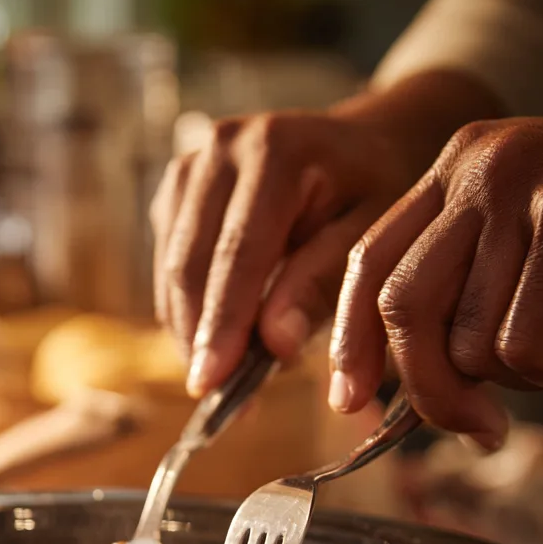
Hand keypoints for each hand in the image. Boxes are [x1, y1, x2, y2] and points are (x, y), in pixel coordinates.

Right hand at [150, 72, 503, 397]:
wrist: (362, 146)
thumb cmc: (374, 193)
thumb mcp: (371, 234)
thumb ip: (323, 284)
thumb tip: (273, 344)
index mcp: (275, 150)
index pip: (237, 254)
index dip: (223, 323)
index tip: (212, 382)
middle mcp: (220, 148)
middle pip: (189, 263)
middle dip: (198, 337)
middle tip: (215, 397)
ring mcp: (190, 167)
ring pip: (170, 270)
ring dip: (189, 330)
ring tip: (223, 377)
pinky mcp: (175, 193)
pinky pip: (168, 266)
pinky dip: (188, 311)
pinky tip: (218, 339)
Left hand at [332, 117, 542, 448]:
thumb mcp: (522, 246)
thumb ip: (462, 296)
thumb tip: (406, 390)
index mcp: (454, 172)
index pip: (369, 263)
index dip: (351, 339)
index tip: (347, 399)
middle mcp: (478, 171)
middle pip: (403, 306)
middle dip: (428, 387)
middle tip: (475, 425)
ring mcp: (524, 191)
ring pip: (469, 339)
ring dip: (521, 377)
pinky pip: (523, 345)